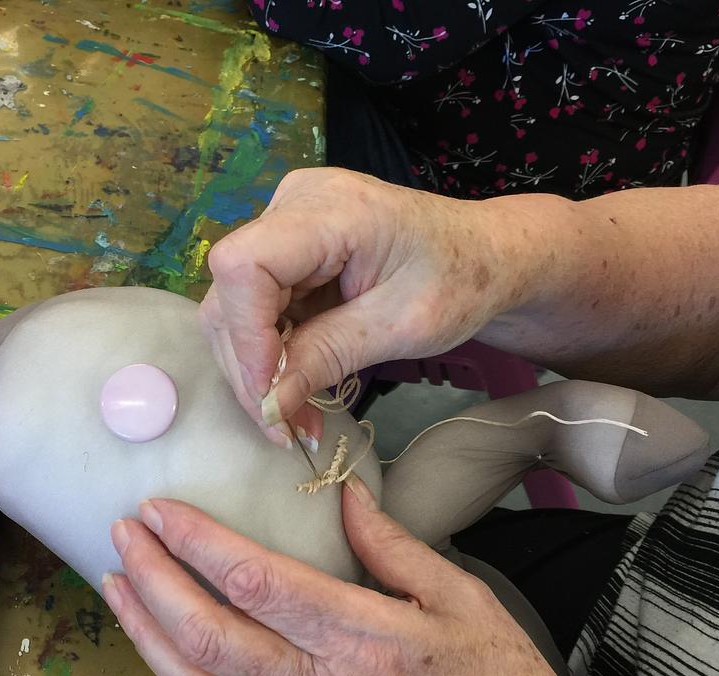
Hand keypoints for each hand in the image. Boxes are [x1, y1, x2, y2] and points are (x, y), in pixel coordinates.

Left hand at [102, 476, 600, 675]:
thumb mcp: (465, 600)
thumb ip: (395, 547)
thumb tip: (344, 497)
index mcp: (364, 639)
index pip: (257, 583)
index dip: (199, 543)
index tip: (162, 510)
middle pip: (211, 634)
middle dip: (155, 581)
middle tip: (123, 535)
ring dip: (148, 634)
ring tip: (115, 587)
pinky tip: (161, 646)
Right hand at [200, 168, 551, 447]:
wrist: (486, 255)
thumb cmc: (460, 279)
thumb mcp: (401, 326)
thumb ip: (329, 356)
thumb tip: (269, 406)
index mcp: (330, 209)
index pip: (245, 264)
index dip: (247, 336)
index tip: (272, 396)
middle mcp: (293, 204)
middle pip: (232, 292)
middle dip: (252, 369)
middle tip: (286, 428)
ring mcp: (286, 224)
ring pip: (236, 307)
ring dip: (258, 371)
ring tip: (295, 419)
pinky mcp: (287, 250)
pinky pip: (257, 308)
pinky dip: (272, 357)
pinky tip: (297, 389)